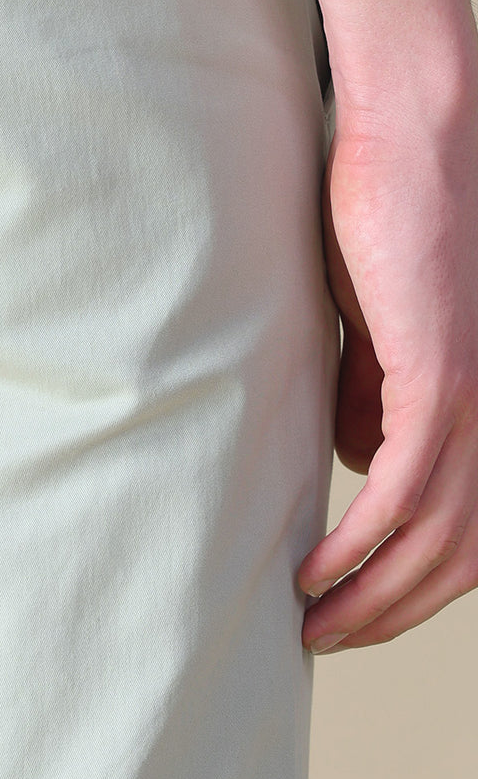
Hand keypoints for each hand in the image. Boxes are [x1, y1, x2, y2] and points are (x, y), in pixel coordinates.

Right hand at [298, 97, 477, 652]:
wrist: (418, 138)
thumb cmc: (394, 215)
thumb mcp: (380, 323)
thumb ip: (371, 389)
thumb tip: (348, 454)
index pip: (473, 528)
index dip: (421, 585)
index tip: (359, 608)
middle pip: (463, 555)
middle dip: (395, 612)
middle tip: (331, 640)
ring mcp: (477, 398)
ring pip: (438, 538)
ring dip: (374, 597)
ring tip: (317, 625)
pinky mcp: (441, 376)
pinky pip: (403, 489)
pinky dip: (363, 542)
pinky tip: (320, 570)